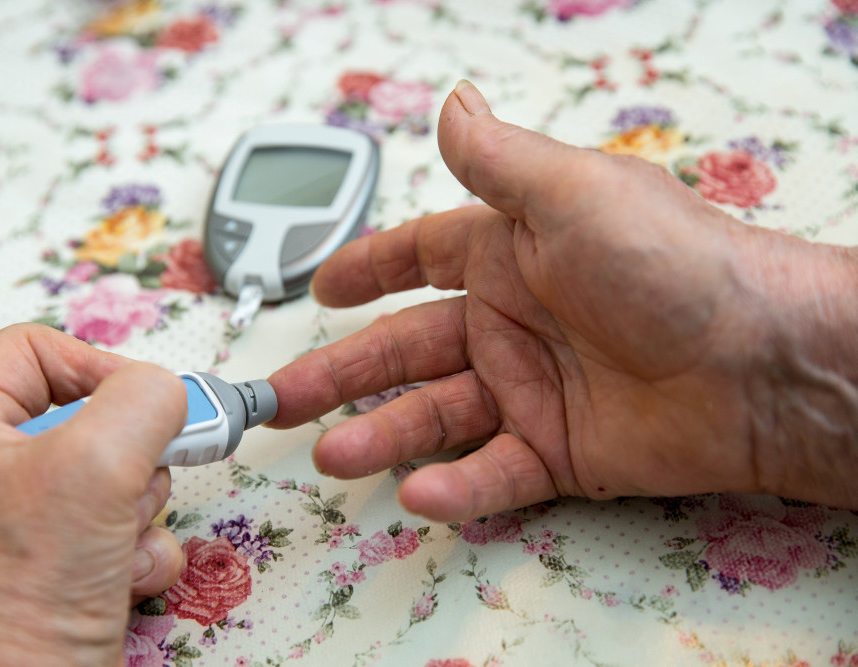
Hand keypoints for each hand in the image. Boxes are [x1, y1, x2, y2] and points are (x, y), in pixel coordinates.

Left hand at [0, 324, 187, 665]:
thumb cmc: (23, 588)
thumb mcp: (96, 462)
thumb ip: (144, 399)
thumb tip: (169, 393)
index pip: (30, 351)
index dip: (89, 361)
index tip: (137, 396)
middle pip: (90, 415)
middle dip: (132, 447)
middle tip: (142, 468)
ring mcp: (31, 523)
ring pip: (119, 473)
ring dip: (142, 503)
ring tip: (120, 536)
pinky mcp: (66, 564)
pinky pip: (128, 527)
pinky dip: (141, 548)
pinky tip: (122, 574)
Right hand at [268, 80, 857, 521]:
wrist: (763, 364)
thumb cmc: (674, 264)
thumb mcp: (574, 196)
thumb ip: (499, 161)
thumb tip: (452, 102)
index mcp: (512, 254)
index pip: (421, 257)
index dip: (369, 270)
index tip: (321, 287)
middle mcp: (514, 322)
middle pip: (407, 350)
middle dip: (341, 374)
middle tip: (283, 400)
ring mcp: (534, 391)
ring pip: (437, 417)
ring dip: (382, 436)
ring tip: (332, 455)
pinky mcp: (561, 453)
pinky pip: (494, 474)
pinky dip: (456, 488)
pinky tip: (419, 495)